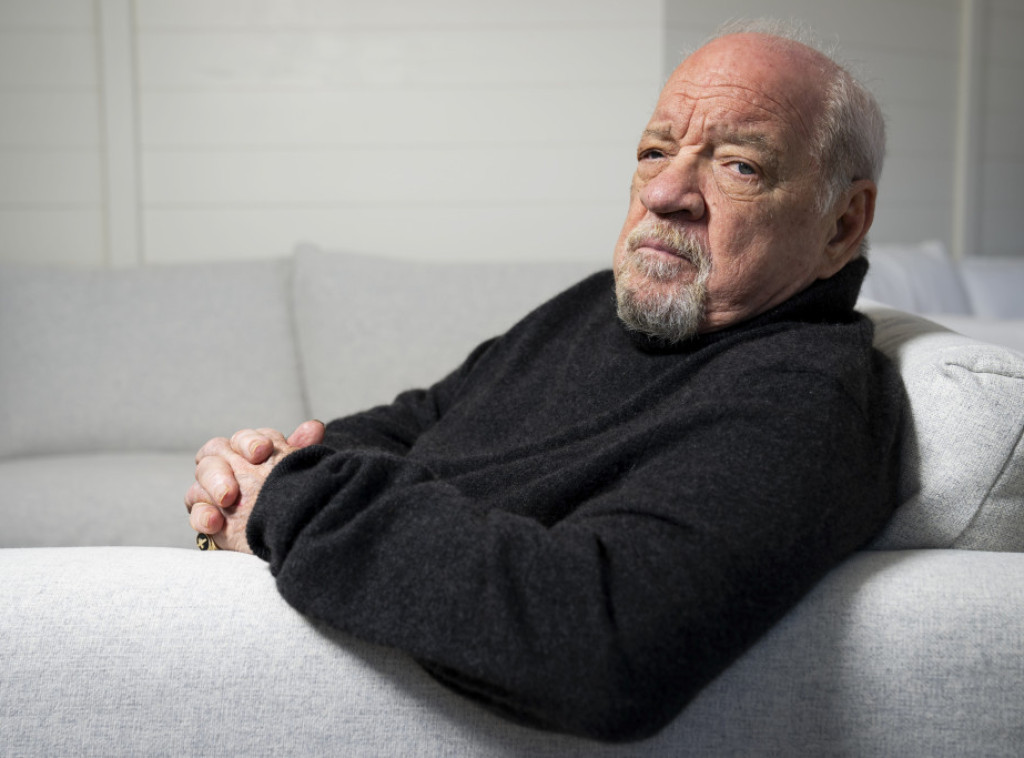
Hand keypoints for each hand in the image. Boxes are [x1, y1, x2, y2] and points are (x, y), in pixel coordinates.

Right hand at [185, 420, 324, 551]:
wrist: (292, 528)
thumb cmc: (292, 493)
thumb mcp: (298, 470)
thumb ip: (301, 449)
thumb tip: (314, 427)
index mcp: (248, 451)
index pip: (241, 439)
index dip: (250, 441)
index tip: (262, 451)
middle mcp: (228, 468)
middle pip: (212, 454)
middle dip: (224, 466)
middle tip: (238, 480)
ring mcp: (215, 494)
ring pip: (199, 482)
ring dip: (211, 488)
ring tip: (226, 499)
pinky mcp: (209, 519)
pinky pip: (196, 514)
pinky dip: (203, 517)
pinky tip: (215, 523)